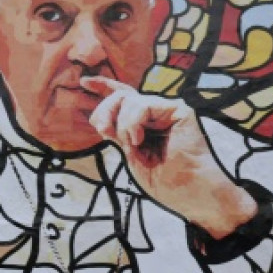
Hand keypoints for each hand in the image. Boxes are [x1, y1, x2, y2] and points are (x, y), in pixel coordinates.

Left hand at [84, 77, 257, 238]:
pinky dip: (132, 123)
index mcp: (145, 124)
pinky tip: (138, 140)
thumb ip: (118, 134)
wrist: (188, 191)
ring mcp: (167, 110)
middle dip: (105, 111)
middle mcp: (157, 113)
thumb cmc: (164, 180)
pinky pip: (142, 104)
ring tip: (132, 145)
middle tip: (103, 131)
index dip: (104, 86)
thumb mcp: (131, 155)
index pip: (123, 98)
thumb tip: (100, 119)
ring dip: (121, 125)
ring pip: (128, 100)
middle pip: (121, 96)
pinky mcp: (178, 109)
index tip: (84, 82)